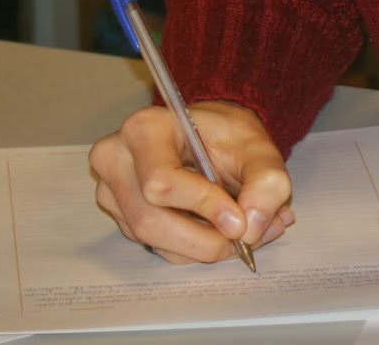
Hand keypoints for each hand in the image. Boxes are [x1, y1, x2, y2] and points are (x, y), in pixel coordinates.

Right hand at [89, 100, 294, 263]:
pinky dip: (194, 248)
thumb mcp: (258, 148)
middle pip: (151, 221)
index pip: (162, 182)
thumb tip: (251, 228)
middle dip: (205, 239)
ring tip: (245, 232)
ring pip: (154, 241)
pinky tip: (219, 231)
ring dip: (204, 247)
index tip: (240, 223)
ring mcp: (112, 191)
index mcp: (143, 129)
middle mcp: (116, 159)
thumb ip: (266, 182)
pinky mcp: (121, 216)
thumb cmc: (227, 136)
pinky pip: (157, 247)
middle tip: (248, 238)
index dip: (203, 207)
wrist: (210, 137)